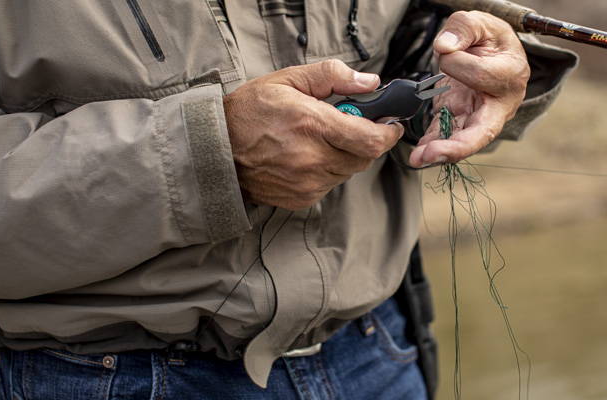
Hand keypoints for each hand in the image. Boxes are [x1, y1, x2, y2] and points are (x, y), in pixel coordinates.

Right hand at [224, 60, 403, 209]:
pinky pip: (330, 185)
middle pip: (364, 158)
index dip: (388, 133)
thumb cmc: (250, 111)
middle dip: (365, 141)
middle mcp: (313, 159)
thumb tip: (370, 83)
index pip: (371, 140)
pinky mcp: (301, 198)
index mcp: (312, 125)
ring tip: (319, 140)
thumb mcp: (288, 80)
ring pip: (348, 172)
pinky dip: (327, 171)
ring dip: (344, 156)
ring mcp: (307, 183)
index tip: (390, 124)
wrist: (216, 150)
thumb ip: (332, 76)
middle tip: (349, 126)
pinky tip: (305, 157)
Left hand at [409, 11, 529, 166]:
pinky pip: (445, 136)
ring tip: (417, 159)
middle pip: (483, 132)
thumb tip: (444, 47)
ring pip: (463, 141)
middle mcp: (499, 104)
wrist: (490, 53)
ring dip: (440, 152)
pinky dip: (430, 146)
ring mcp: (479, 117)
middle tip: (432, 153)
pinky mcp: (459, 120)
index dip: (459, 63)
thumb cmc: (488, 39)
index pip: (481, 75)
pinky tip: (417, 155)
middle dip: (458, 146)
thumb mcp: (480, 23)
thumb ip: (463, 29)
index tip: (447, 50)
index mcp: (510, 74)